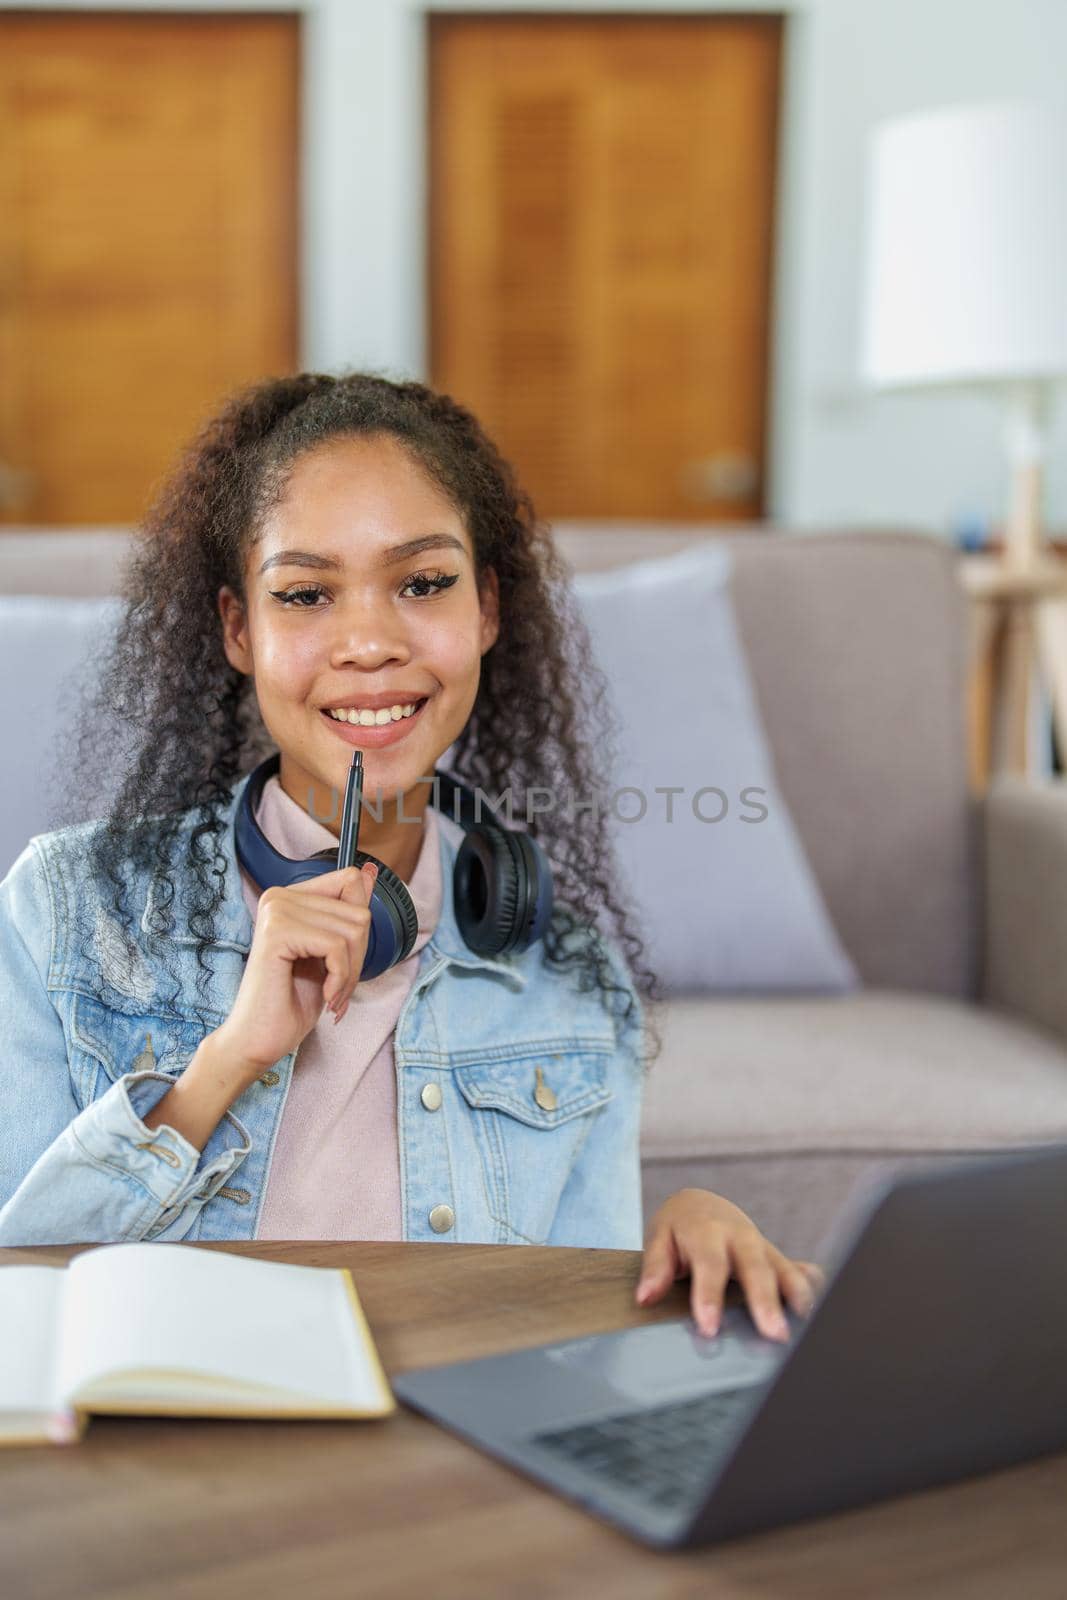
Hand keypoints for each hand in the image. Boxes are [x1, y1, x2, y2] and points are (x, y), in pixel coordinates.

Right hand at [214, 861, 378, 1085]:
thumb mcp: (332, 953)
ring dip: (350, 973)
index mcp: (290, 897)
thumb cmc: (291, 1001)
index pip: (350, 881)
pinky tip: (325, 997)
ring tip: (331, 995)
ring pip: (352, 930)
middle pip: (358, 911)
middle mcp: (279, 896)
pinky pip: (336, 947)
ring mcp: (276, 911)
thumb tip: (369, 871)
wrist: (258, 1040)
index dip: (359, 927)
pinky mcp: (276, 932)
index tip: (343, 961)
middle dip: (357, 958)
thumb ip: (348, 911)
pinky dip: (341, 979)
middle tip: (337, 987)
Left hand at [635, 1188, 825, 1342]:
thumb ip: (655, 1267)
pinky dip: (813, 1287)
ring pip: (784, 1269)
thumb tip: (646, 1297)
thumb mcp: (659, 1238)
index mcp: (707, 1232)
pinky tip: (826, 1309)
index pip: (710, 1265)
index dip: (709, 1296)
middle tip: (774, 1334)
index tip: (710, 1327)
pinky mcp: (778, 1258)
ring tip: (806, 1327)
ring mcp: (763, 1247)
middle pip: (756, 1268)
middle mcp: (741, 1237)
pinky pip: (799, 1271)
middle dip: (766, 1301)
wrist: (701, 1205)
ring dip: (797, 1297)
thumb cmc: (679, 1228)